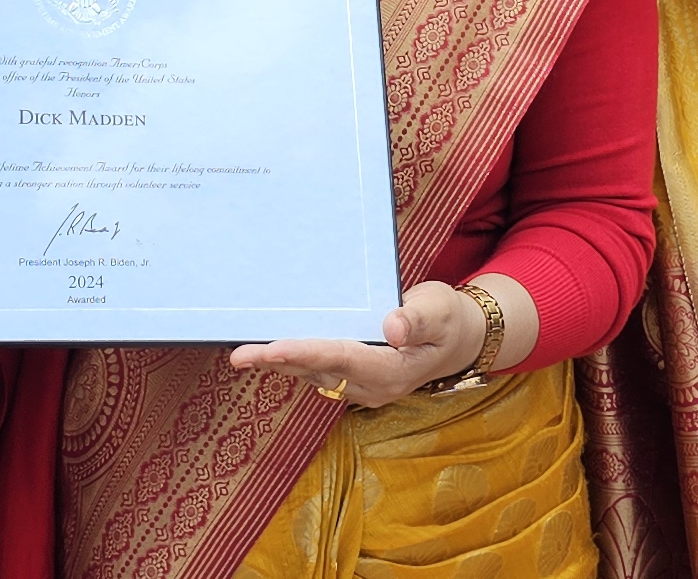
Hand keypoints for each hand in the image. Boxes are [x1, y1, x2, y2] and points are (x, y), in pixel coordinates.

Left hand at [226, 280, 477, 408]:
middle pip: (317, 371)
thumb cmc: (449, 319)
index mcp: (392, 370)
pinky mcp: (354, 381)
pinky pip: (318, 372)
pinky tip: (270, 353)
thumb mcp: (440, 310)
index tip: (271, 349)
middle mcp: (372, 386)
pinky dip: (293, 362)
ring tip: (242, 353)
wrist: (458, 340)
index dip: (304, 352)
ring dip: (278, 364)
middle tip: (239, 355)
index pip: (340, 358)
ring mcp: (362, 388)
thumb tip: (392, 328)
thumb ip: (416, 319)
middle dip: (277, 362)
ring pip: (312, 375)